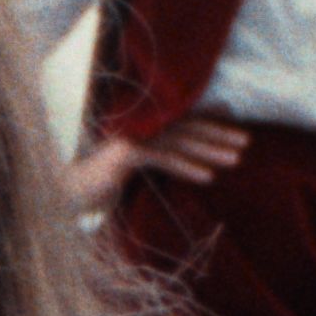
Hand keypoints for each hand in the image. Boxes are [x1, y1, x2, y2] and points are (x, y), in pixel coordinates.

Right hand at [65, 118, 247, 208]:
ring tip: (235, 160)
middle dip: (218, 134)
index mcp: (145, 127)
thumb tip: (196, 162)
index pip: (184, 120)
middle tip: (247, 142)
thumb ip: (161, 159)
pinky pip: (163, 157)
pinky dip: (187, 166)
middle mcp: (140, 126)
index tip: (238, 127)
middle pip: (187, 126)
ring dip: (209, 150)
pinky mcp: (126, 153)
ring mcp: (133, 137)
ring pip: (179, 140)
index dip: (211, 121)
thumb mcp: (140, 170)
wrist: (68, 195)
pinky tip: (208, 177)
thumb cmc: (105, 185)